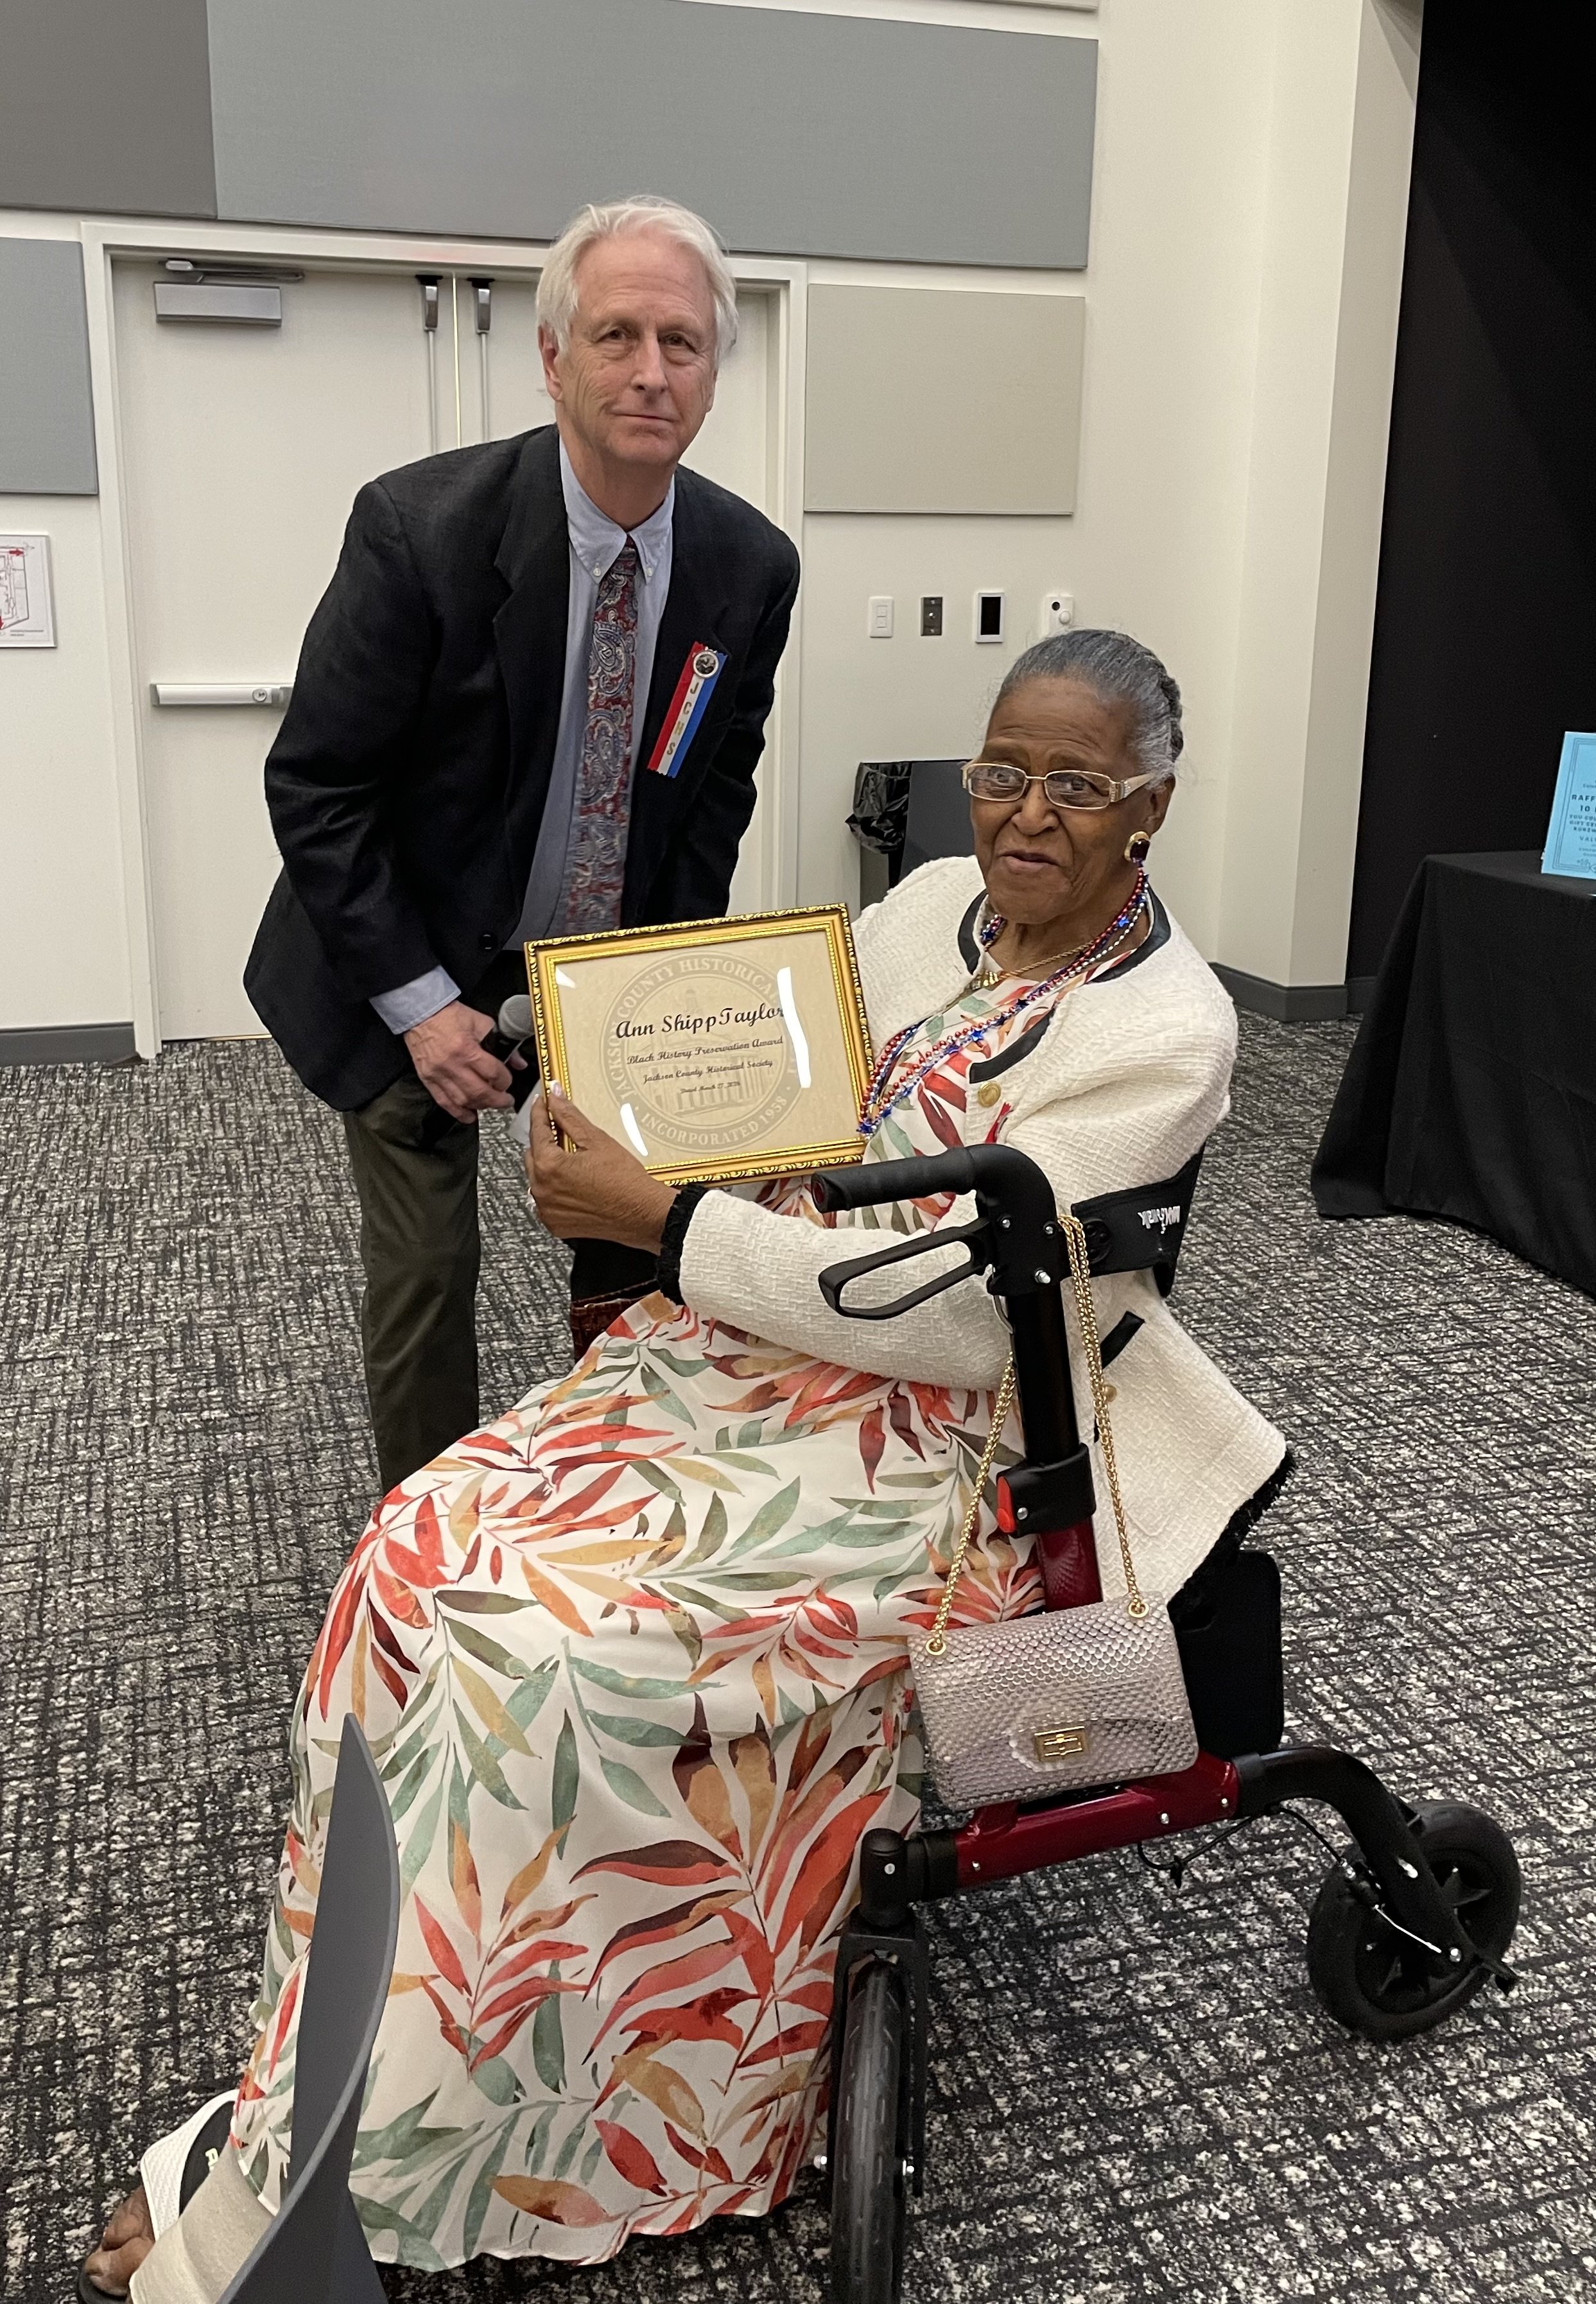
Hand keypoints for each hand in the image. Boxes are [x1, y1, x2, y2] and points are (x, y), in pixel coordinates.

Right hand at [404, 1001, 521, 1122]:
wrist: (421, 1013)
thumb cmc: (449, 1016)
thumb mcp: (481, 1023)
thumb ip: (501, 1043)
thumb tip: (517, 1061)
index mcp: (466, 1048)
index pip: (493, 1073)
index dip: (505, 1081)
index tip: (507, 1082)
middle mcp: (452, 1064)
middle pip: (480, 1092)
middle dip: (497, 1100)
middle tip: (505, 1101)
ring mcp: (438, 1074)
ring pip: (463, 1100)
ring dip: (480, 1107)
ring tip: (489, 1105)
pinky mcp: (428, 1079)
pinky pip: (444, 1101)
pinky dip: (458, 1112)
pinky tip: (469, 1116)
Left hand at [526, 1083, 676, 1250]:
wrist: (643, 1214)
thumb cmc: (625, 1181)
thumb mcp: (597, 1140)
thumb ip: (570, 1117)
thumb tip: (555, 1097)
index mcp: (549, 1165)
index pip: (536, 1131)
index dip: (539, 1113)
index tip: (542, 1104)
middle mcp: (542, 1190)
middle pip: (532, 1155)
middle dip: (544, 1142)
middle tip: (561, 1133)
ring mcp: (547, 1209)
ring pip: (537, 1179)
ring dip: (548, 1167)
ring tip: (571, 1161)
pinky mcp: (555, 1224)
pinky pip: (546, 1201)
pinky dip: (554, 1190)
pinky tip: (573, 1184)